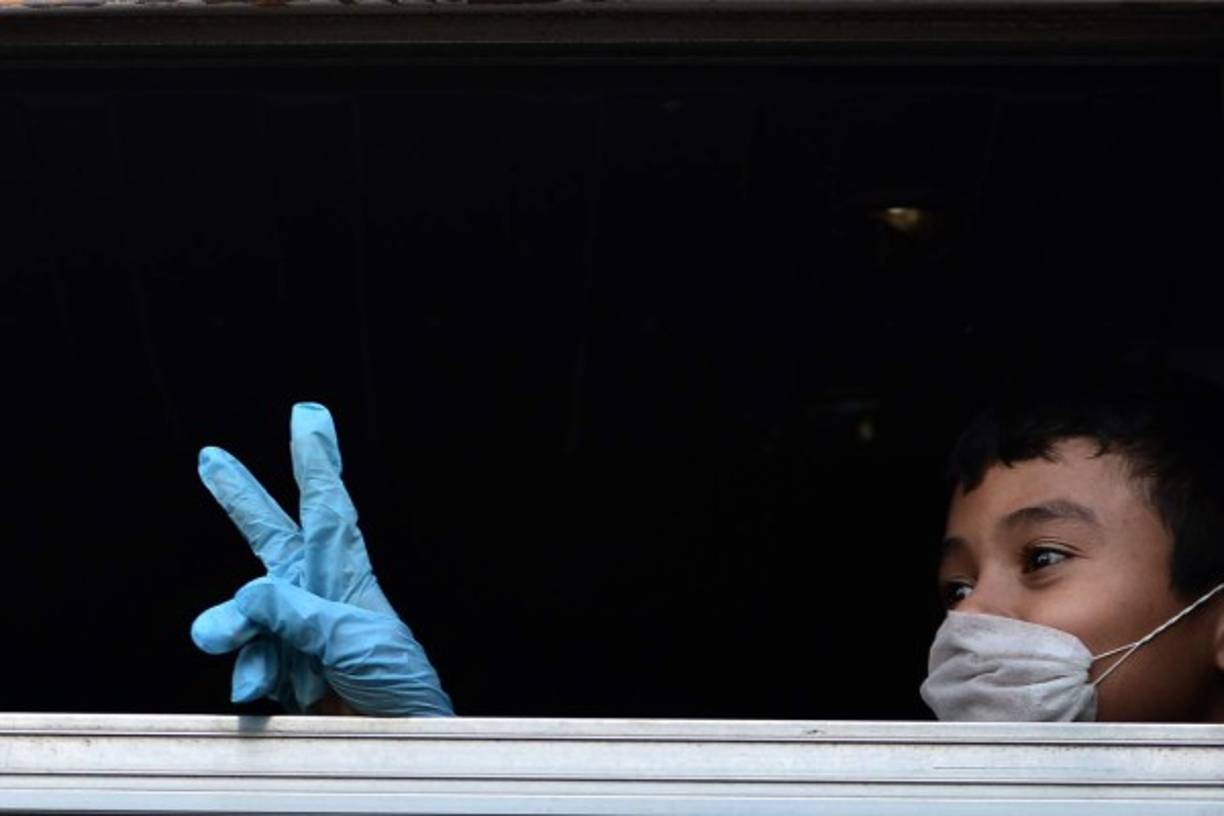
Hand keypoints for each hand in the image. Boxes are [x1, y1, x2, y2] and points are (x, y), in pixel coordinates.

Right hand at [190, 403, 453, 716]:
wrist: (398, 747)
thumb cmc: (398, 688)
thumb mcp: (357, 640)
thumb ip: (301, 613)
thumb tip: (246, 593)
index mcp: (347, 578)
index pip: (329, 509)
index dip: (316, 463)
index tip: (307, 417)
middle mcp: (315, 598)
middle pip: (273, 540)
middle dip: (242, 500)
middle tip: (211, 457)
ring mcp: (293, 635)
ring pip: (243, 615)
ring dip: (235, 630)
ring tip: (237, 650)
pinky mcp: (278, 673)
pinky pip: (244, 664)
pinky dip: (249, 676)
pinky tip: (264, 693)